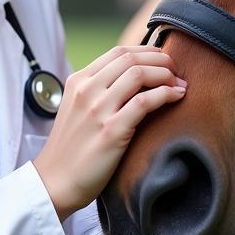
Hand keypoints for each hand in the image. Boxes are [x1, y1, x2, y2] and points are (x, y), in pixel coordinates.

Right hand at [32, 45, 186, 220]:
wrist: (55, 182)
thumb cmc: (71, 148)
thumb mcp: (77, 108)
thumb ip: (99, 90)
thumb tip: (135, 77)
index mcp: (79, 81)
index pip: (119, 52)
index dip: (148, 51)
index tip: (164, 60)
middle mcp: (87, 91)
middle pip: (131, 59)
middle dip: (161, 60)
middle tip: (176, 71)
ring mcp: (98, 110)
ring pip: (139, 74)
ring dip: (167, 76)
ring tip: (179, 84)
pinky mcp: (111, 131)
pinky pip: (144, 102)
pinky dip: (166, 94)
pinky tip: (176, 97)